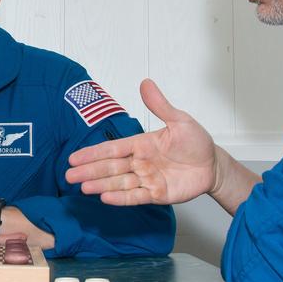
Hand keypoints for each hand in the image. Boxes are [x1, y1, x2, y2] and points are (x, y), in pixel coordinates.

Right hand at [65, 79, 227, 206]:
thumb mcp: (179, 120)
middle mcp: (140, 162)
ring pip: (119, 183)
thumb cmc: (196, 142)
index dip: (93, 153)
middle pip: (110, 167)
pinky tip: (105, 197)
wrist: (213, 165)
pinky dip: (120, 198)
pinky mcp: (156, 194)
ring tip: (83, 187)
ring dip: (101, 185)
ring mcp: (146, 179)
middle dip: (89, 171)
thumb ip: (160, 106)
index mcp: (141, 144)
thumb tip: (145, 83)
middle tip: (69, 175)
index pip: (112, 148)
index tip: (75, 157)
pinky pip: (135, 197)